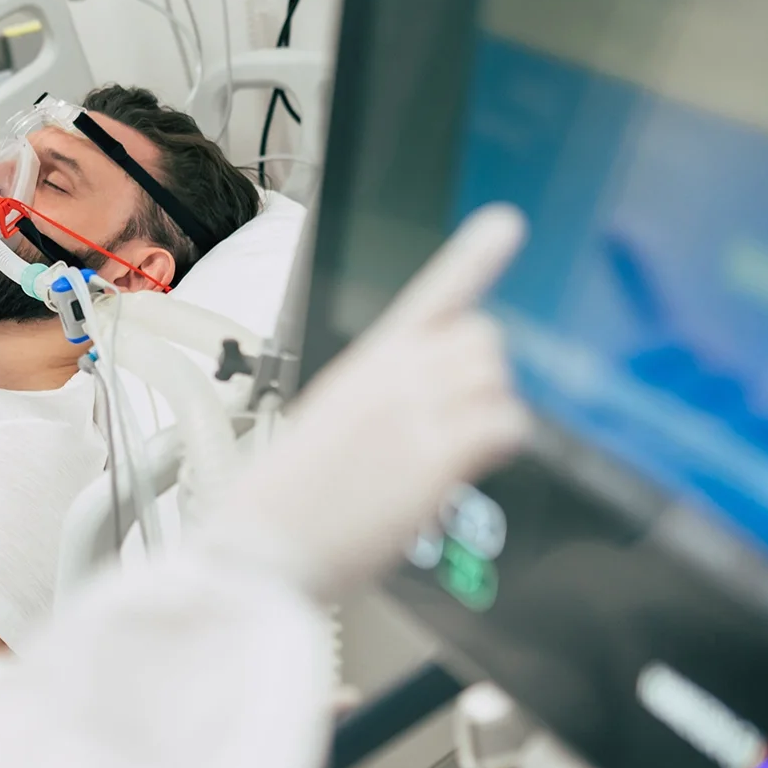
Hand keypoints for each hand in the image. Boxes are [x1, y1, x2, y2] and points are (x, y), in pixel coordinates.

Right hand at [192, 204, 531, 600]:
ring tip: (451, 448)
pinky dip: (499, 444)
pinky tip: (467, 464)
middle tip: (457, 417)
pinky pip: (504, 424)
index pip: (430, 296)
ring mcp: (414, 411)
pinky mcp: (435, 457)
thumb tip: (437, 408)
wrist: (261, 543)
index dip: (474, 257)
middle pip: (483, 339)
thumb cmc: (287, 498)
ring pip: (496, 378)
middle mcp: (391, 375)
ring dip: (488, 412)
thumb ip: (384, 401)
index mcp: (364, 364)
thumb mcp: (328, 424)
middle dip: (483, 375)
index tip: (506, 224)